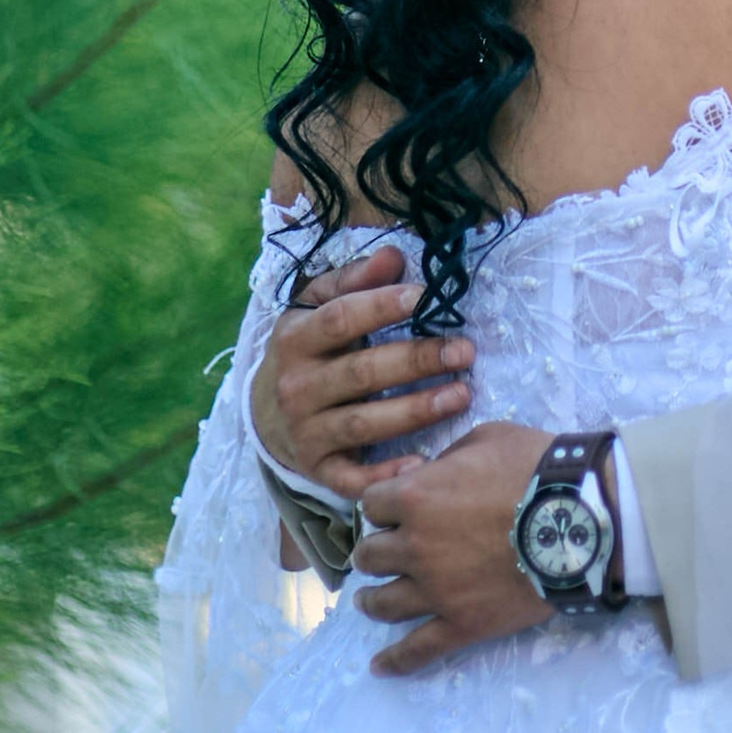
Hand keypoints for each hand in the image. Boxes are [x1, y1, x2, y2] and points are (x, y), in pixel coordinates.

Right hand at [251, 243, 471, 499]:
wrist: (266, 413)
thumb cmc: (310, 348)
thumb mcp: (318, 306)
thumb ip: (353, 280)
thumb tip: (392, 255)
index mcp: (295, 339)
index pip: (341, 319)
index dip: (384, 306)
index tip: (427, 296)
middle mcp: (296, 387)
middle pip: (361, 372)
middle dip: (417, 360)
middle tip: (465, 350)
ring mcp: (305, 431)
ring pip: (363, 422)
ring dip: (416, 410)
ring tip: (462, 394)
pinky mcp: (318, 469)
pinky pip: (351, 477)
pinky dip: (384, 475)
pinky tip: (421, 463)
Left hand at [354, 421, 560, 674]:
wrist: (581, 515)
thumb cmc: (537, 468)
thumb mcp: (489, 437)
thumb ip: (450, 456)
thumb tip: (432, 472)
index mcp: (416, 498)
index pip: (372, 504)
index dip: (384, 504)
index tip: (396, 508)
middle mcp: (415, 546)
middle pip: (370, 555)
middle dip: (376, 549)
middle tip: (388, 551)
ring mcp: (436, 590)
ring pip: (383, 603)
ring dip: (372, 599)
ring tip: (371, 600)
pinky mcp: (462, 623)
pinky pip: (419, 650)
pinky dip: (396, 660)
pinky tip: (379, 666)